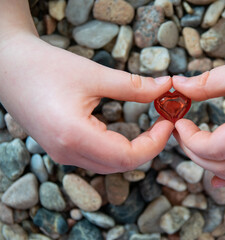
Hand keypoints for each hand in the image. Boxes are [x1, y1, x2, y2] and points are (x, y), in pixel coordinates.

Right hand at [0, 34, 172, 173]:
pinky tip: (129, 133)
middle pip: (120, 164)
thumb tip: (165, 87)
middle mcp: (67, 153)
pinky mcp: (61, 149)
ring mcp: (62, 154)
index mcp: (74, 136)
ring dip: (135, 150)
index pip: (127, 157)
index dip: (154, 143)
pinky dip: (118, 149)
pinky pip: (97, 159)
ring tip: (152, 128)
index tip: (168, 123)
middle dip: (148, 147)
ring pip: (109, 165)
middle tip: (164, 123)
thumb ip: (134, 86)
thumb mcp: (94, 75)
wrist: (8, 67)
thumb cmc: (46, 67)